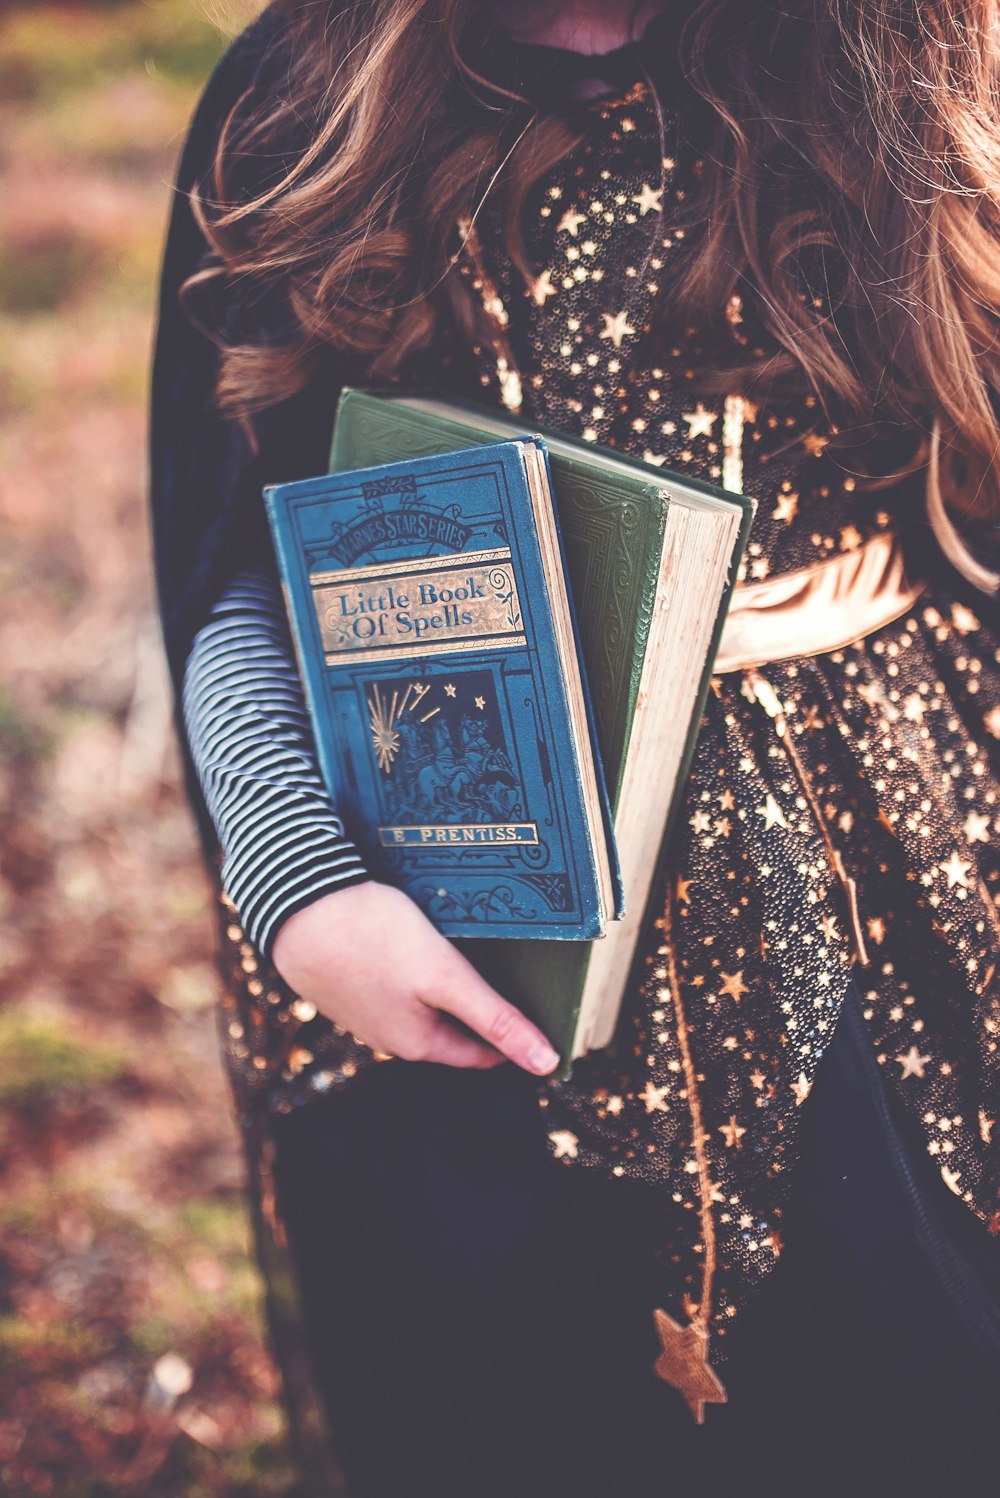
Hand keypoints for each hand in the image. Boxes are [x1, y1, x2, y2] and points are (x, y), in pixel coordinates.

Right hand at [271, 881, 560, 1073]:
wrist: (295, 903)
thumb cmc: (374, 937)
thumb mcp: (445, 976)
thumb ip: (495, 1019)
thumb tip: (547, 1064)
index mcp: (418, 1044)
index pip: (482, 1053)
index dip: (514, 1032)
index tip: (542, 1005)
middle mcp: (389, 1037)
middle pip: (453, 1027)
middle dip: (481, 1004)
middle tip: (514, 967)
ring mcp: (364, 1011)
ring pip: (422, 1004)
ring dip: (446, 984)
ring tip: (470, 946)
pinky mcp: (347, 983)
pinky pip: (395, 982)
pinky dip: (414, 968)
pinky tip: (419, 937)